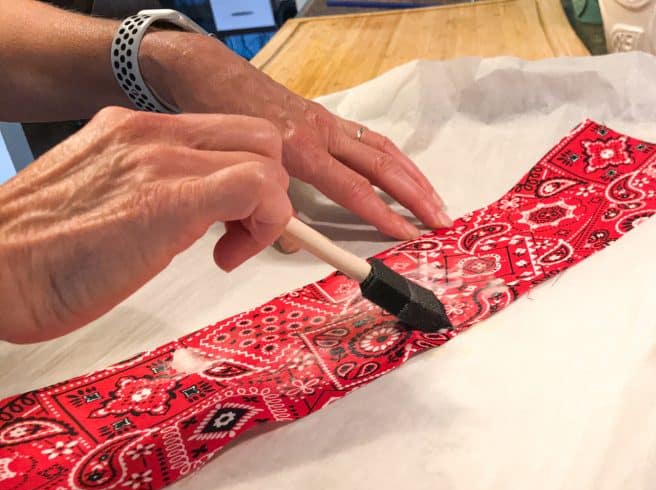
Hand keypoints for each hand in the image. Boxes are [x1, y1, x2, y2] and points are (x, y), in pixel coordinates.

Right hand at [0, 107, 292, 342]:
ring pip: (267, 160)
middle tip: (244, 231)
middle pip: (257, 136)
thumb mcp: (102, 197)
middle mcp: (150, 133)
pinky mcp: (172, 198)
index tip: (239, 216)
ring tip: (230, 248)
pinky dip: (264, 224)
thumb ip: (148, 187)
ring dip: (267, 211)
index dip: (249, 174)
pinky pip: (258, 188)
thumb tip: (193, 211)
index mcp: (132, 130)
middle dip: (268, 187)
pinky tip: (227, 257)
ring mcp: (162, 160)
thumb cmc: (38, 254)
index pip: (226, 131)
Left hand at [142, 31, 450, 241]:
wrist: (208, 74)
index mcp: (297, 147)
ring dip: (414, 178)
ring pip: (383, 150)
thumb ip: (263, 207)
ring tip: (438, 203)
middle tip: (441, 221)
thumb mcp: (234, 168)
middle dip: (415, 196)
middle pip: (381, 166)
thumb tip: (295, 244)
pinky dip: (396, 160)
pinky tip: (409, 177)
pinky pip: (371, 140)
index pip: (353, 188)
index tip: (407, 234)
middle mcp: (320, 132)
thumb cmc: (217, 120)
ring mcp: (327, 122)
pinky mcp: (328, 118)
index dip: (383, 214)